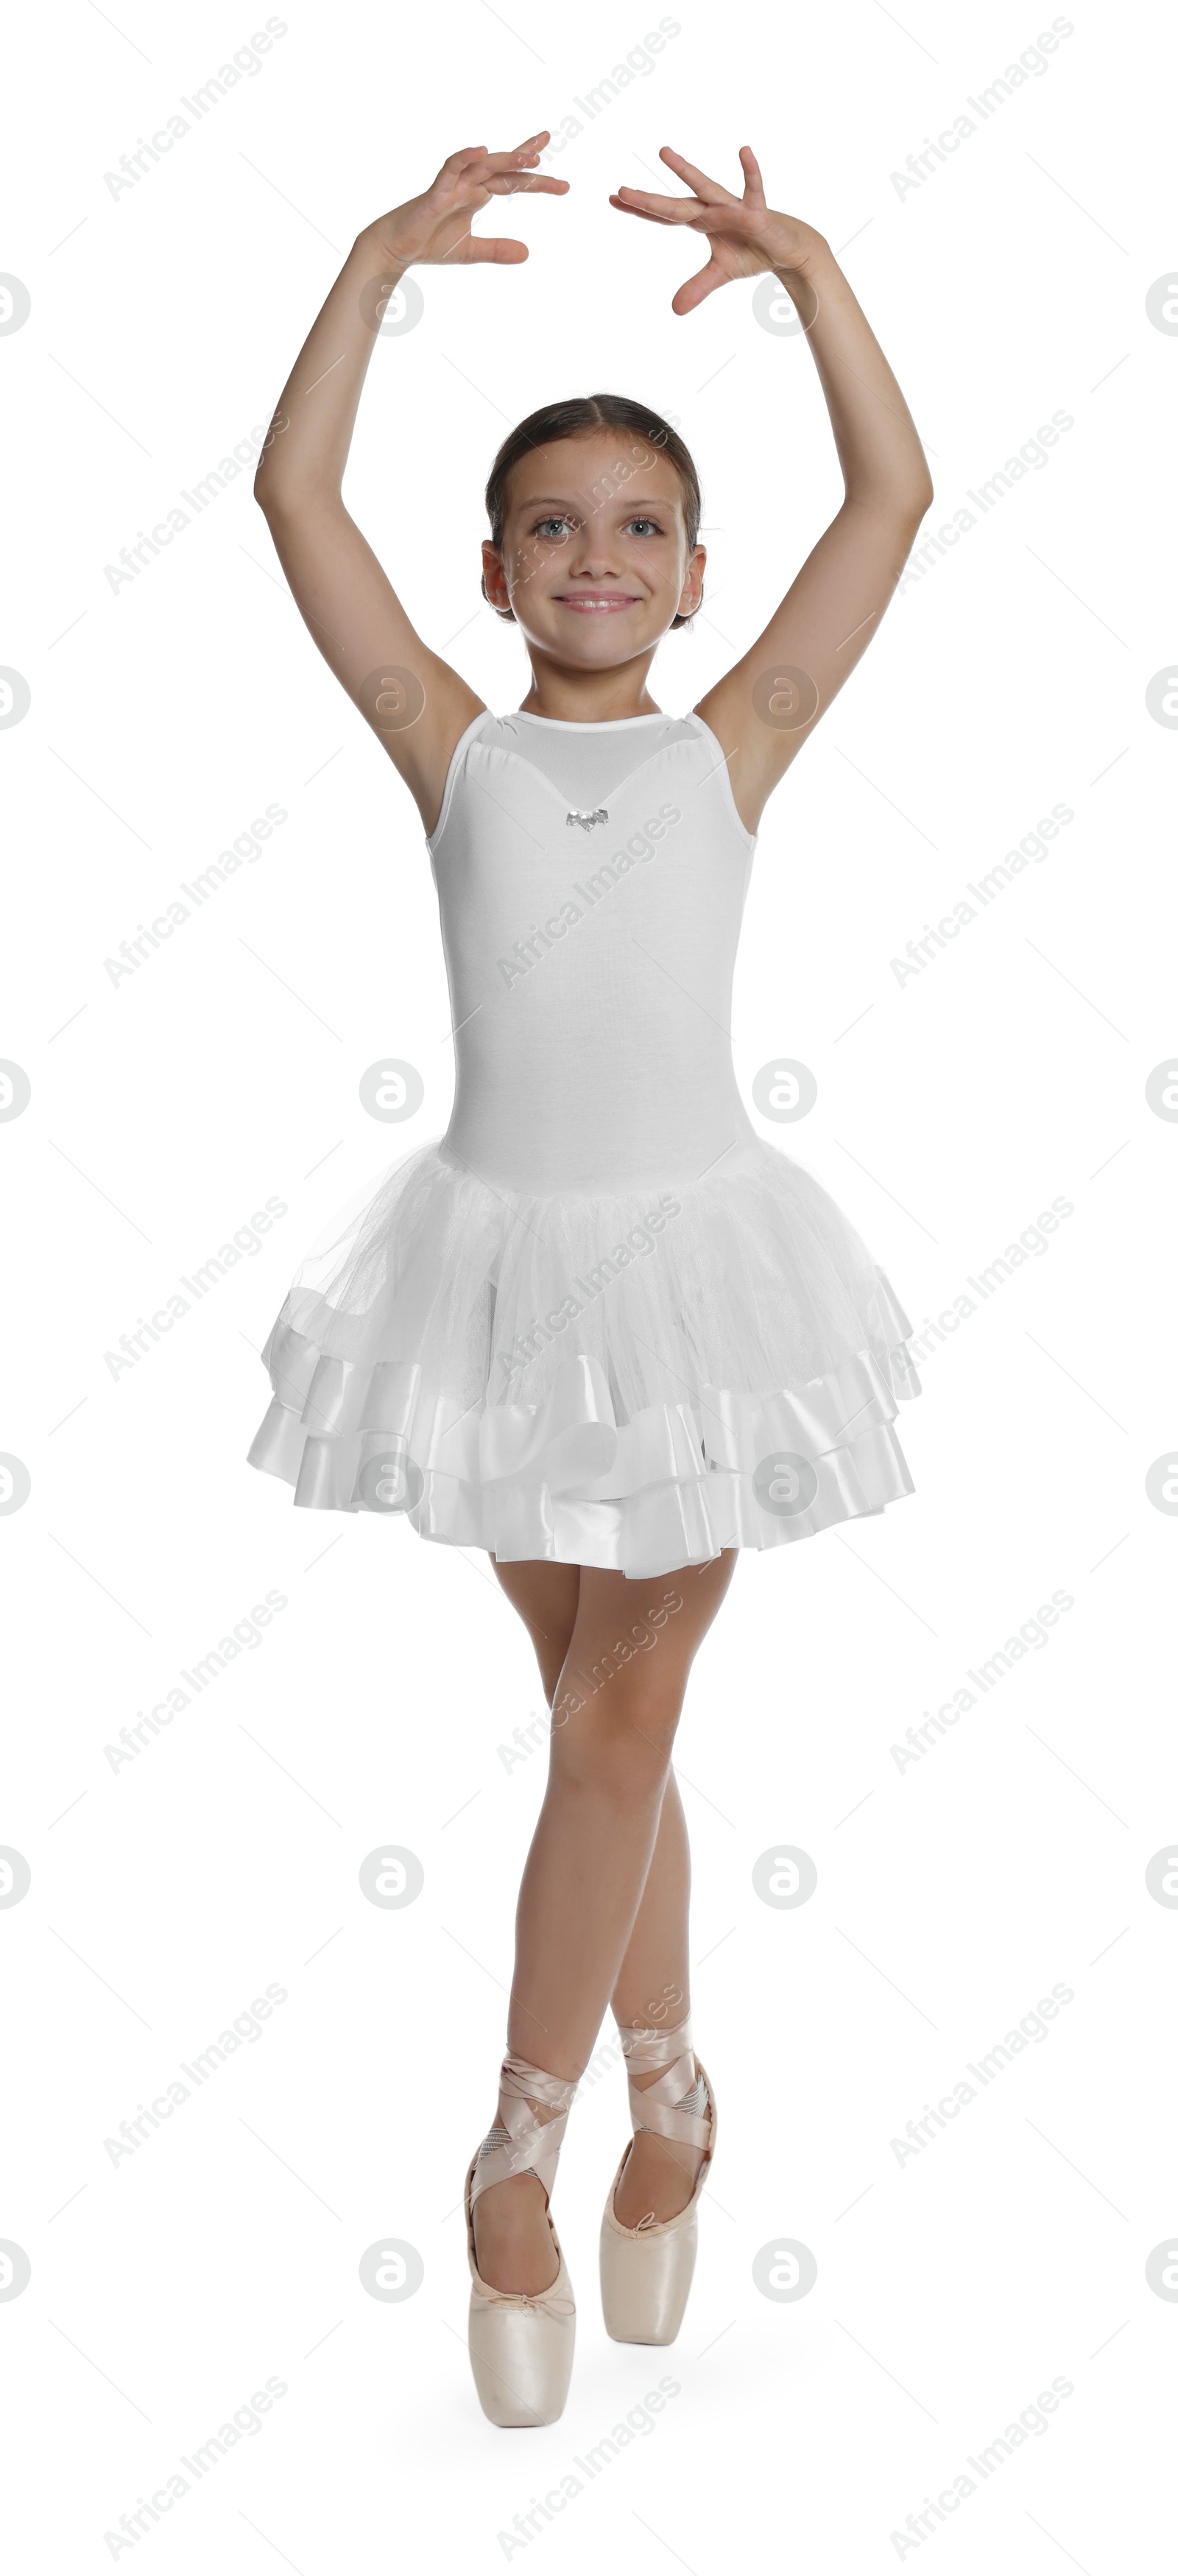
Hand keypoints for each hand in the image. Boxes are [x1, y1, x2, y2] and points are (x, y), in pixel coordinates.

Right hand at [364, 135, 568, 270]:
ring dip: (507, 158)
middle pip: (503, 168)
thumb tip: (528, 253)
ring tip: (532, 155)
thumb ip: (498, 250)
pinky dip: (465, 158)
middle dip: (527, 159)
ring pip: (484, 165)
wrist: (397, 250)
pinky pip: (451, 169)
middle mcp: (468, 184)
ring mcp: (452, 185)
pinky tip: (482, 151)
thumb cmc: (429, 244)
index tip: (561, 181)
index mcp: (478, 194)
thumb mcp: (471, 251)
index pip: (511, 179)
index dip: (533, 174)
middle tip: (549, 150)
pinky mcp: (436, 193)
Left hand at [609, 145, 824, 313]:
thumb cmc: (752, 251)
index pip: (664, 215)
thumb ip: (697, 288)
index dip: (640, 209)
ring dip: (684, 171)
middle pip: (674, 205)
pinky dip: (750, 171)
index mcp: (701, 221)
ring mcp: (733, 207)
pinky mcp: (757, 210)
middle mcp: (712, 209)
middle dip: (649, 200)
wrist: (786, 247)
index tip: (612, 198)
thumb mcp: (721, 273)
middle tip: (621, 190)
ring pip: (704, 187)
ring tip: (662, 152)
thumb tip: (674, 310)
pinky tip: (744, 150)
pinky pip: (753, 188)